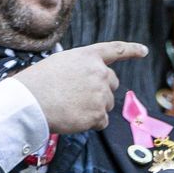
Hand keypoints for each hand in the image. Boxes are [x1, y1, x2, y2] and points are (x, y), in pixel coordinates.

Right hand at [8, 42, 136, 134]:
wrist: (29, 102)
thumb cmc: (37, 83)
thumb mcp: (59, 64)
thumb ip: (80, 70)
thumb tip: (88, 85)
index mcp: (88, 56)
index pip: (115, 50)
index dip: (132, 50)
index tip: (144, 51)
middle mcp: (99, 72)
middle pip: (112, 83)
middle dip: (102, 90)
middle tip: (79, 97)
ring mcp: (101, 94)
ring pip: (107, 104)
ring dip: (94, 108)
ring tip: (71, 107)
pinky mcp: (98, 114)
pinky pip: (102, 121)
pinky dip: (91, 123)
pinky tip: (74, 118)